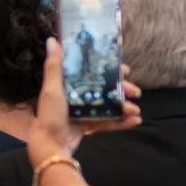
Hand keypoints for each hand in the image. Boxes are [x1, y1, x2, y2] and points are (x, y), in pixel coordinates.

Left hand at [28, 36, 141, 180]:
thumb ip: (54, 66)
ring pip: (109, 105)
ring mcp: (84, 112)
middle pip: (105, 88)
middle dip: (122, 89)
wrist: (50, 145)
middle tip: (134, 90)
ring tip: (135, 110)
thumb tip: (52, 39)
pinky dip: (121, 122)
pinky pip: (108, 122)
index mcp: (69, 84)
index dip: (109, 69)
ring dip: (125, 106)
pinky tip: (135, 121)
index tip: (124, 68)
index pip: (92, 72)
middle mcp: (78, 96)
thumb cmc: (49, 115)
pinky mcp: (89, 126)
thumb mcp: (52, 89)